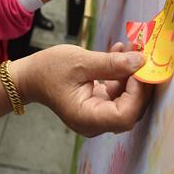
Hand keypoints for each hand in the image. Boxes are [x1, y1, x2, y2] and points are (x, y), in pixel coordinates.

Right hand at [14, 43, 152, 136]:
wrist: (30, 76)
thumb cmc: (49, 70)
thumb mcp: (80, 62)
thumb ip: (112, 63)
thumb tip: (141, 61)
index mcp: (87, 118)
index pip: (124, 116)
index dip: (138, 94)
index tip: (140, 68)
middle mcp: (94, 123)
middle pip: (131, 111)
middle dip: (139, 84)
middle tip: (143, 57)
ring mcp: (97, 116)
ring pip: (127, 101)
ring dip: (132, 76)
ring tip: (130, 50)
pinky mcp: (98, 105)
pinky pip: (118, 94)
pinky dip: (122, 76)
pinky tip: (120, 53)